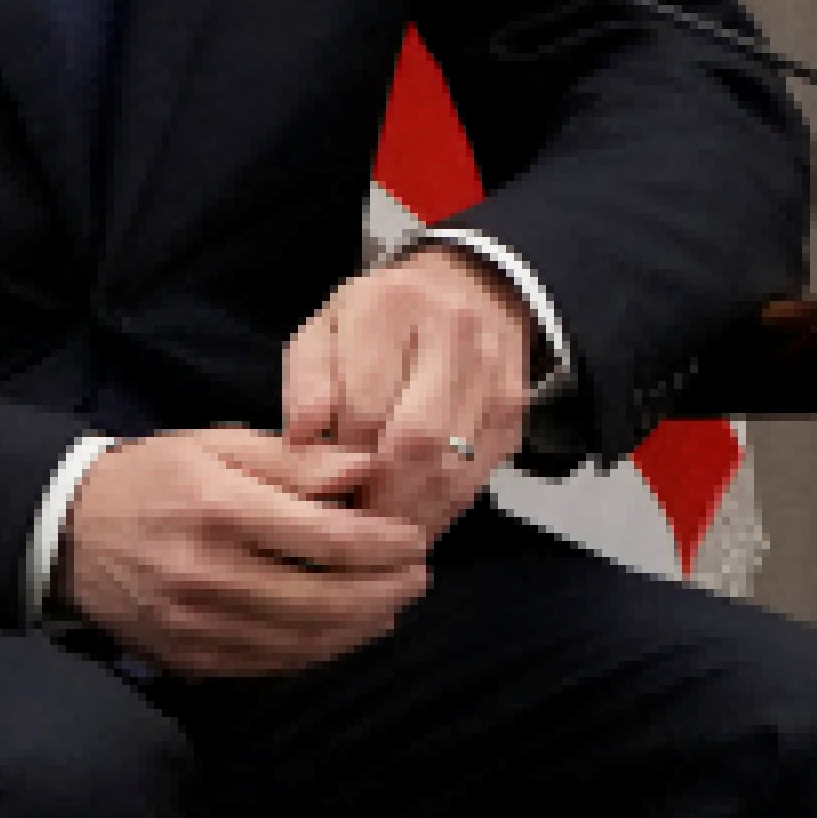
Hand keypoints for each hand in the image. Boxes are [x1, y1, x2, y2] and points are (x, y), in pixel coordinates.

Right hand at [61, 429, 437, 674]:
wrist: (69, 533)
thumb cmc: (155, 478)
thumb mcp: (220, 445)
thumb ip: (297, 461)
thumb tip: (367, 471)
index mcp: (221, 509)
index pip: (329, 541)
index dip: (386, 545)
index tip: (415, 539)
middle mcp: (208, 573)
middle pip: (325, 600)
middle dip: (386, 592)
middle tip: (418, 577)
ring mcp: (197, 624)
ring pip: (305, 641)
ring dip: (362, 627)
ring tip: (392, 604)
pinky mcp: (189, 658)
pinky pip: (272, 663)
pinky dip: (320, 650)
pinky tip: (345, 630)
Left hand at [278, 245, 539, 527]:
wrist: (464, 288)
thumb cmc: (379, 319)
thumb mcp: (323, 330)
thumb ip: (305, 383)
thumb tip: (302, 436)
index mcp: (390, 305)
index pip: (364, 406)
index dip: (339, 459)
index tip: (321, 489)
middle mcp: (452, 330)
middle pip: (418, 439)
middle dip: (381, 496)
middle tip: (352, 525)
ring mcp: (492, 369)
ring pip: (452, 466)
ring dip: (412, 511)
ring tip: (379, 529)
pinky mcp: (513, 406)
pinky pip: (478, 474)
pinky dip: (443, 507)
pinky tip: (415, 516)